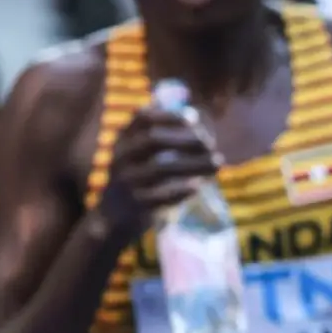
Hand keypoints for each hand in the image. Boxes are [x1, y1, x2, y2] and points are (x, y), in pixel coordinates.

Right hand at [97, 105, 221, 234]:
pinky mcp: (135, 205)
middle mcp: (121, 158)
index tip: (194, 119)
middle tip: (211, 145)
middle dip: (187, 139)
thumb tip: (195, 115)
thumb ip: (163, 136)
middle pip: (153, 140)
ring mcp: (126, 182)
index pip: (142, 117)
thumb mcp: (140, 154)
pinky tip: (198, 186)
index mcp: (123, 141)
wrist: (114, 217)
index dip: (169, 115)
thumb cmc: (138, 179)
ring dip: (194, 164)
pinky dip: (182, 189)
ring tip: (217, 164)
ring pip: (160, 167)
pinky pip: (161, 195)